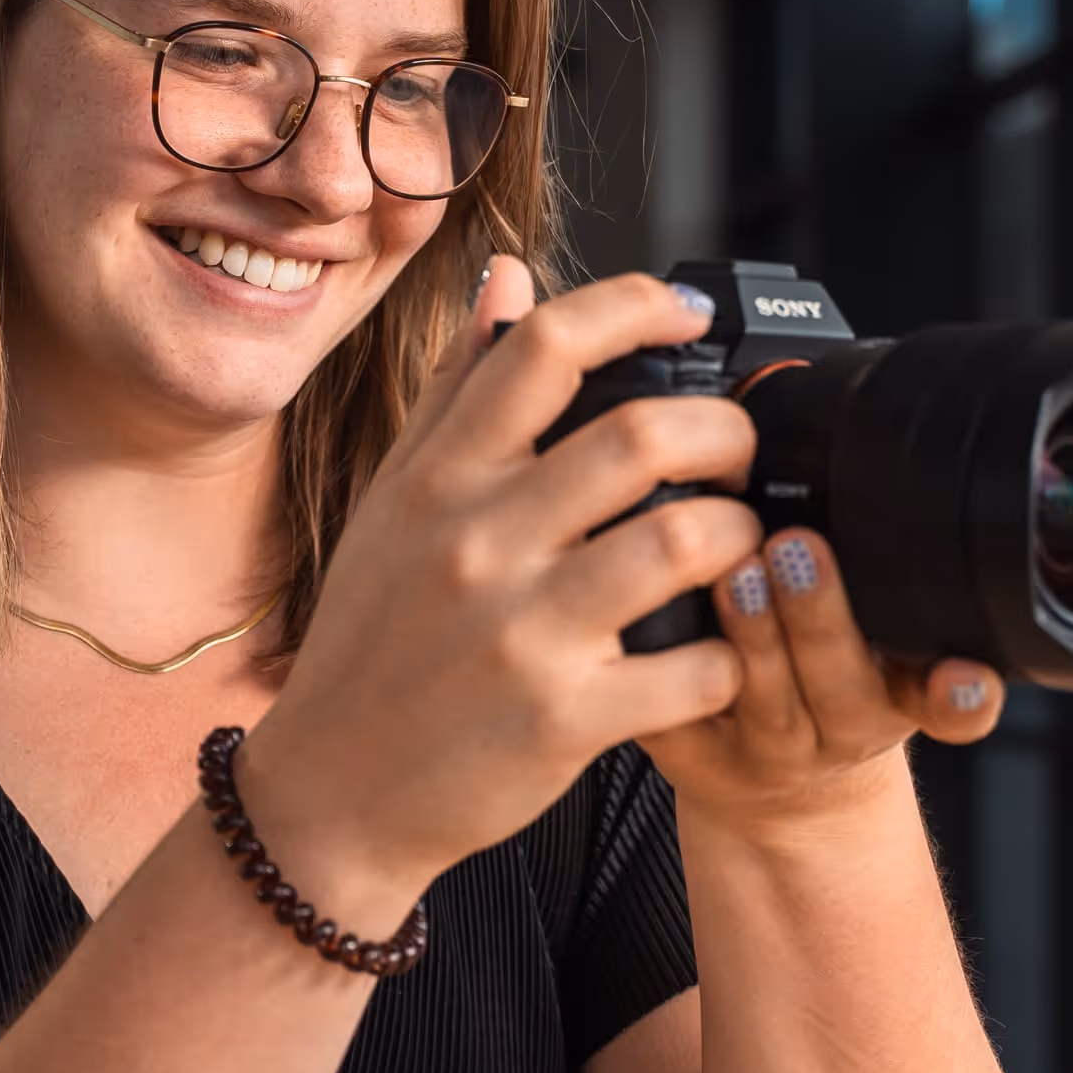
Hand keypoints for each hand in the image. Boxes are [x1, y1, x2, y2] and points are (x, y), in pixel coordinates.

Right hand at [245, 260, 766, 924]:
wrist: (332, 795)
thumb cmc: (373, 641)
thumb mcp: (394, 504)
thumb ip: (457, 389)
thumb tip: (508, 278)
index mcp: (439, 479)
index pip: (544, 346)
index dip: (636, 306)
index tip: (689, 312)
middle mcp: (478, 544)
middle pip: (641, 436)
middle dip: (723, 428)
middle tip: (738, 448)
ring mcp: (523, 634)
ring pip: (682, 543)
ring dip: (739, 532)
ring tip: (740, 539)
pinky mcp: (564, 721)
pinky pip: (694, 668)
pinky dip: (730, 652)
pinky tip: (718, 647)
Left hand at [638, 529, 1006, 841]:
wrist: (773, 776)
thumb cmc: (826, 678)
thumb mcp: (883, 640)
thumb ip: (887, 578)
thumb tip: (874, 458)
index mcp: (902, 696)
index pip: (952, 704)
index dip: (962, 694)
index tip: (958, 672)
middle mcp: (843, 731)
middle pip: (844, 687)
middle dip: (822, 616)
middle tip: (799, 547)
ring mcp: (770, 752)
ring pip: (764, 702)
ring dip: (753, 636)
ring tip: (734, 574)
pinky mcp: (697, 760)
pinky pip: (685, 725)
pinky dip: (672, 682)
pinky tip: (659, 638)